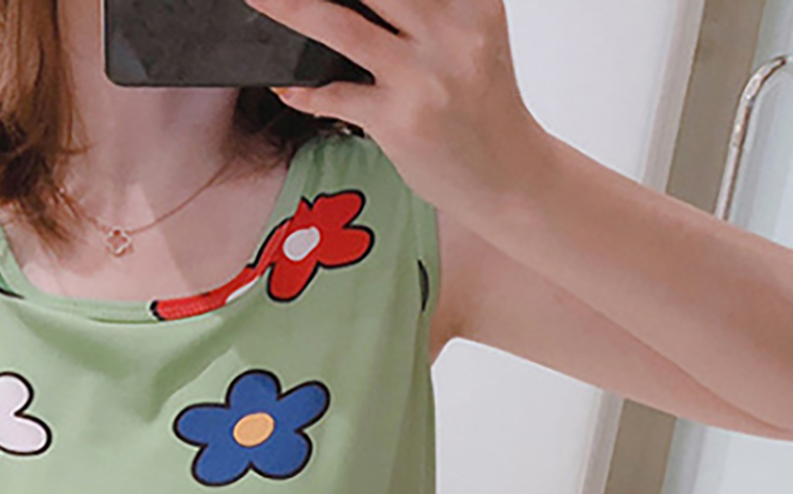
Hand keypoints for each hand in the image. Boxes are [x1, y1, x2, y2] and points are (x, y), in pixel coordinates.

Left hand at [244, 0, 549, 218]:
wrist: (507, 176)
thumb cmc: (482, 108)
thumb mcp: (472, 38)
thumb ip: (428, 9)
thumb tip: (358, 0)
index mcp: (472, 1)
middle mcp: (450, 30)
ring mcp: (423, 77)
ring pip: (340, 27)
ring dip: (289, 9)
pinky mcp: (399, 121)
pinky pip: (334, 96)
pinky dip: (303, 91)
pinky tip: (286, 86)